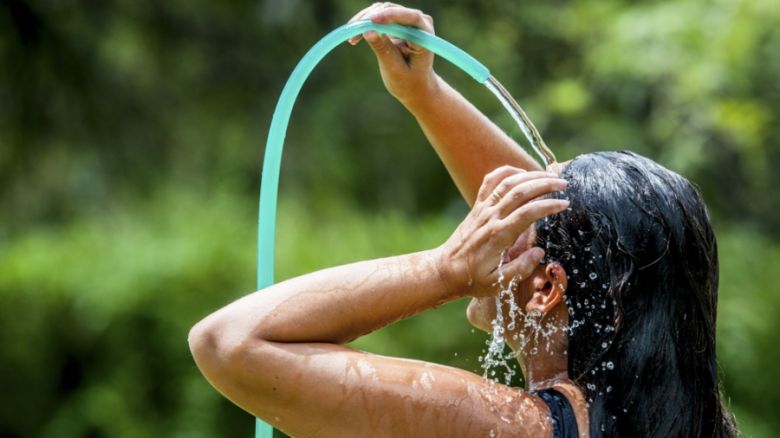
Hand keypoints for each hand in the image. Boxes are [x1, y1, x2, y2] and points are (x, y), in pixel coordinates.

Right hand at [347, 3, 436, 106]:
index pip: (410, 18)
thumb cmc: (409, 82)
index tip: (372, 21)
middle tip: (352, 32)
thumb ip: (383, 49)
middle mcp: (419, 23)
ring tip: (352, 37)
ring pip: (383, 9)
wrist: (414, 86)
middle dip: (371, 19)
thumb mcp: (394, 69)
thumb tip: (367, 31)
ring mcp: (407, 20)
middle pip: (393, 10)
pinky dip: (365, 24)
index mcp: (425, 36)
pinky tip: (355, 37)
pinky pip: (378, 15)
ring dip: (365, 20)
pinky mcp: (396, 22)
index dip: (391, 16)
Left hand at [435, 166, 568, 296]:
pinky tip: (522, 172)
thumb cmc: (471, 280)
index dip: (548, 206)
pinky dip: (506, 172)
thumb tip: (540, 252)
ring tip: (550, 176)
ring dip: (530, 175)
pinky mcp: (477, 207)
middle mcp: (490, 218)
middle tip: (564, 184)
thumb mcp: (498, 284)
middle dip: (544, 184)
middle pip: (520, 192)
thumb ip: (521, 269)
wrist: (444, 270)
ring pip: (507, 183)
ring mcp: (482, 210)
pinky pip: (490, 182)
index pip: (527, 213)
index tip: (565, 204)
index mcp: (498, 236)